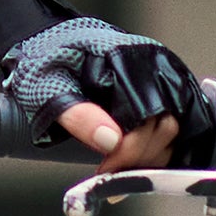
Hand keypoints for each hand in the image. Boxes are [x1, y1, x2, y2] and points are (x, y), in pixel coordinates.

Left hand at [0, 0, 206, 171]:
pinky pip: (171, 121)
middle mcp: (151, 62)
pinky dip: (156, 146)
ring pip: (174, 127)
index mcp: (126, 60)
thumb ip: (77, 115)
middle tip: (109, 177)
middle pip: (167, 126)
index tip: (105, 172)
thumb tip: (111, 141)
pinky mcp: (158, 83)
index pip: (147, 118)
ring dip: (150, 156)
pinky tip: (134, 160)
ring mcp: (159, 71)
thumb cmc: (40, 62)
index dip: (129, 152)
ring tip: (118, 170)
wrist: (41, 38)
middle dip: (139, 159)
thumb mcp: (46, 89)